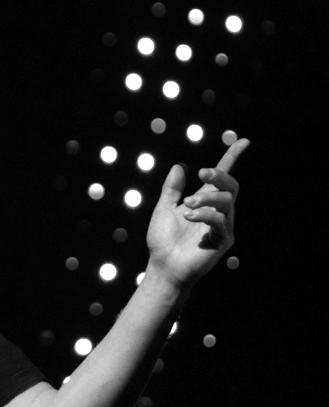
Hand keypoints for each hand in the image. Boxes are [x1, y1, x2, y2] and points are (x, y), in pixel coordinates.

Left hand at [145, 138, 249, 287]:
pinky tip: (189, 216)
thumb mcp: (164, 208)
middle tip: (201, 173)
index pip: (223, 178)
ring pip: (227, 201)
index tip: (243, 142)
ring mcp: (223, 226)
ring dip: (206, 198)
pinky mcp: (223, 241)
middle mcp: (218, 212)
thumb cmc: (163, 240)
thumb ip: (172, 189)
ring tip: (186, 206)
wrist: (162, 264)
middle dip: (219, 175)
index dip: (232, 159)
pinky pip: (221, 221)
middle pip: (231, 186)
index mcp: (205, 202)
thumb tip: (179, 166)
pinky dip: (205, 214)